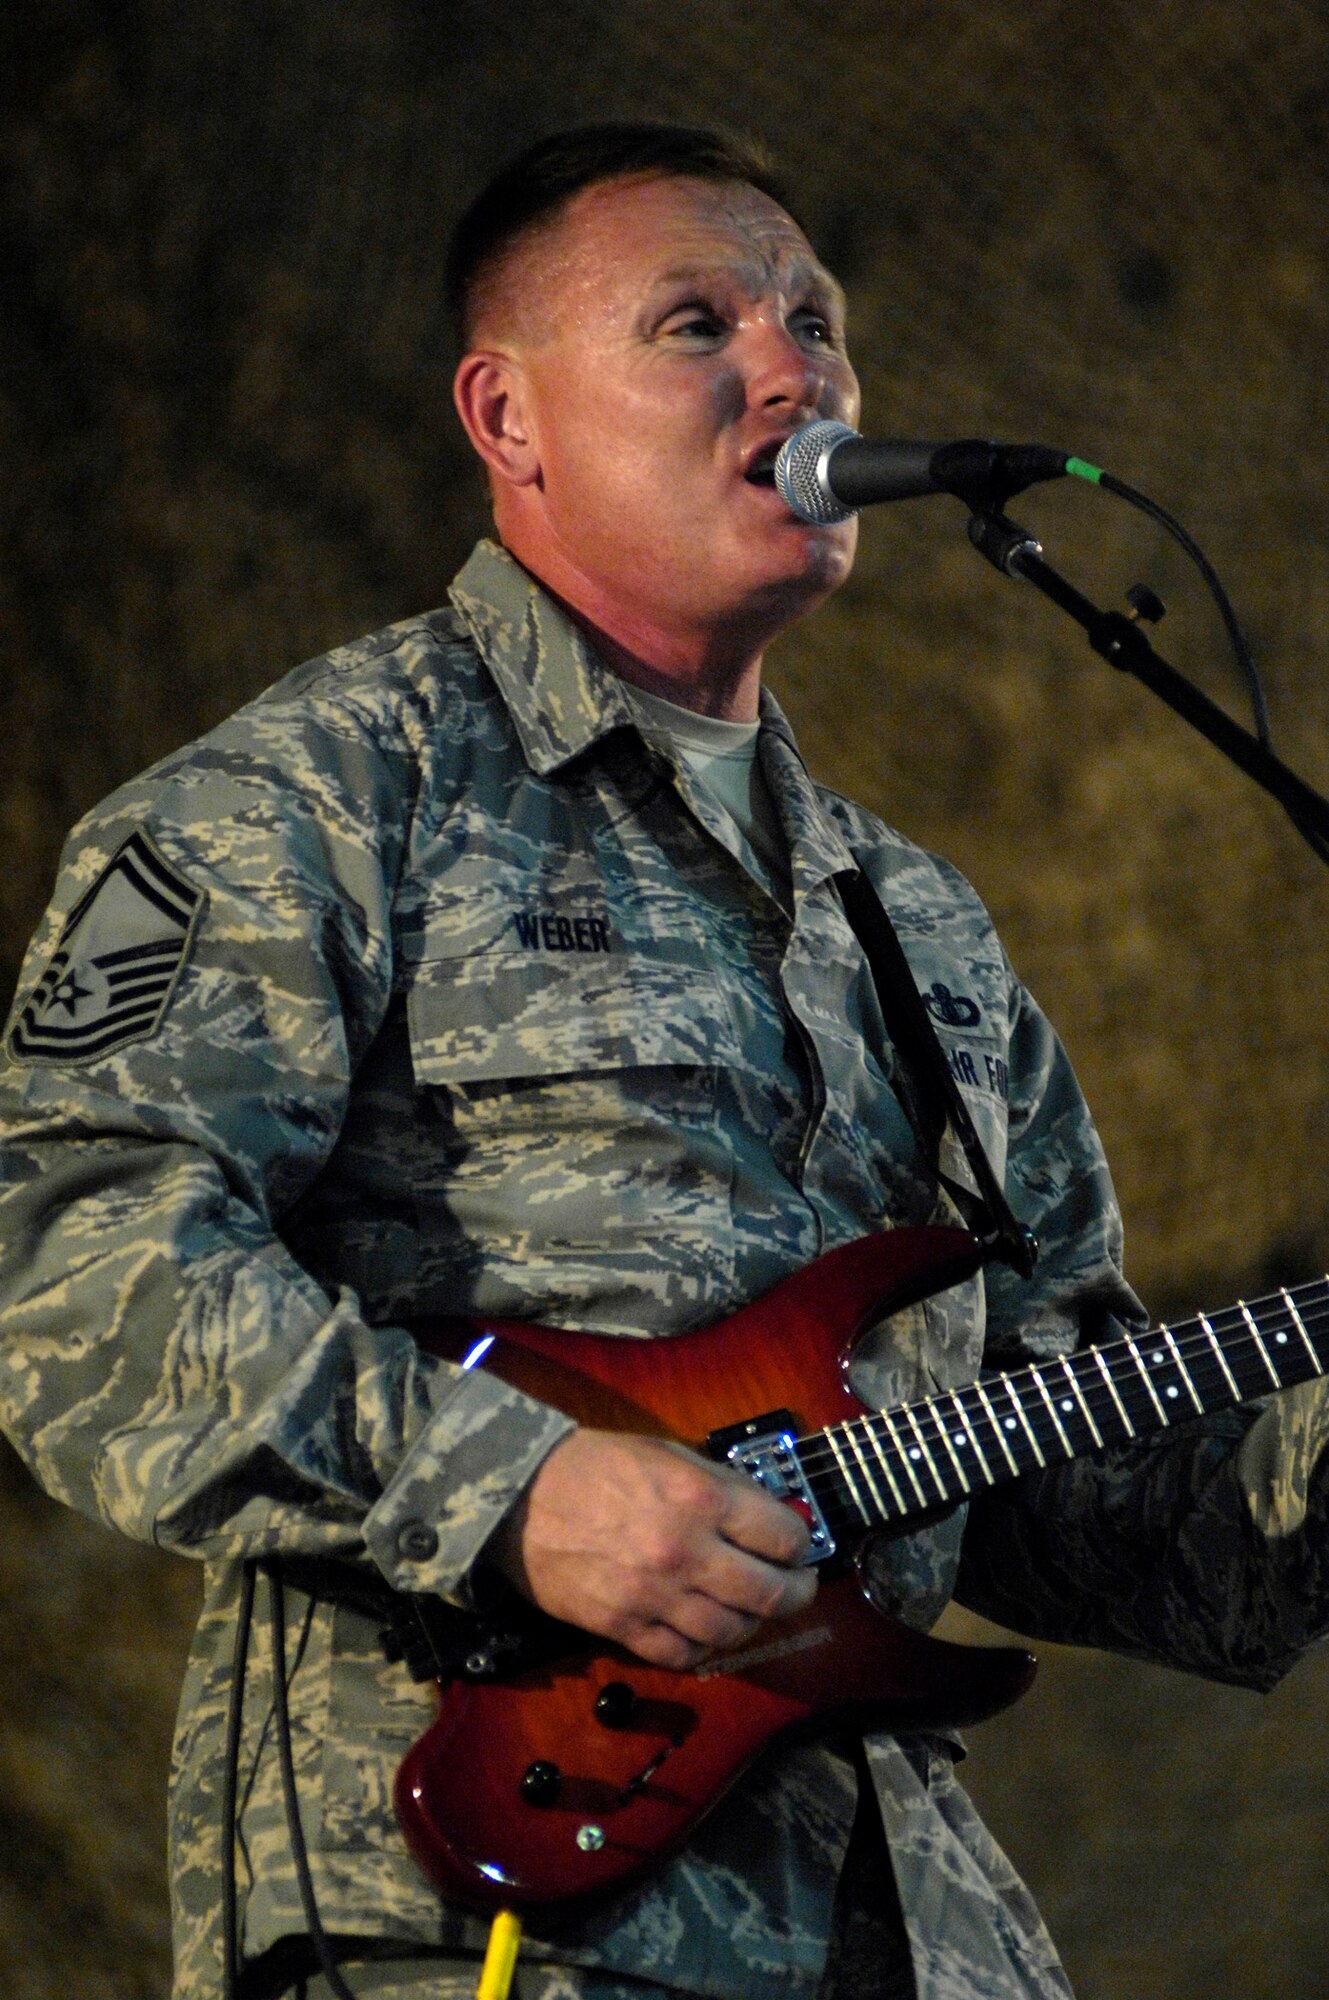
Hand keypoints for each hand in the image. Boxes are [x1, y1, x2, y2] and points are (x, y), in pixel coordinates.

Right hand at [488, 1428, 816, 1669]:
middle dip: (796, 1593)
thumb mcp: (669, 1454)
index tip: (799, 1546)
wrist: (521, 1496)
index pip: (783, 1536)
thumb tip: (769, 1513)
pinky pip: (682, 1656)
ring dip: (752, 1623)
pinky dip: (705, 1650)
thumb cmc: (597, 1465)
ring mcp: (655, 1596)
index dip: (801, 1543)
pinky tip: (708, 1633)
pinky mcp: (623, 1628)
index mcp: (700, 1499)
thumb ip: (721, 1486)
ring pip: (731, 1632)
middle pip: (769, 1593)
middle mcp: (685, 1552)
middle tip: (799, 1588)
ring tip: (752, 1610)